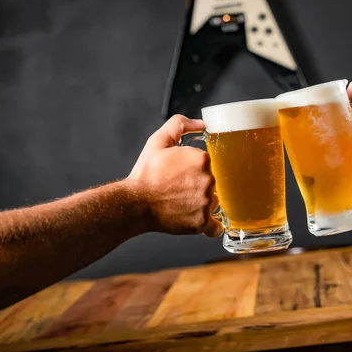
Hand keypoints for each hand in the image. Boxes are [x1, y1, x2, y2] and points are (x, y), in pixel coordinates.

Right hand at [126, 115, 222, 236]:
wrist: (135, 203)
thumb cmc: (145, 174)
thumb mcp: (158, 141)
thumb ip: (178, 125)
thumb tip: (200, 124)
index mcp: (202, 159)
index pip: (210, 164)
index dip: (197, 169)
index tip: (185, 173)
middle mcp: (209, 180)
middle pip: (214, 183)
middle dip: (201, 186)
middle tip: (182, 189)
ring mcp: (207, 202)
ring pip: (215, 202)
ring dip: (204, 204)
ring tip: (183, 203)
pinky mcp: (202, 222)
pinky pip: (216, 227)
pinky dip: (210, 226)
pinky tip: (201, 221)